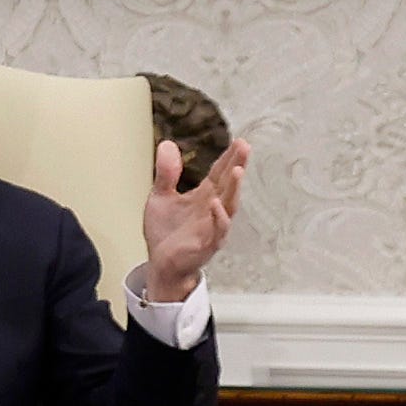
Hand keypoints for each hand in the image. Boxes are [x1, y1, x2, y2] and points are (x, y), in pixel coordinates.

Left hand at [135, 137, 246, 304]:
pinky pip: (217, 231)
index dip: (229, 158)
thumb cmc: (166, 233)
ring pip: (228, 206)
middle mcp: (212, 209)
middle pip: (228, 185)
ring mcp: (212, 227)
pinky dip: (218, 218)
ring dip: (234, 189)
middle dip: (237, 166)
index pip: (219, 173)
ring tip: (238, 170)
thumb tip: (168, 144)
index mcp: (204, 196)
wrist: (160, 265)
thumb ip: (167, 173)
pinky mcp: (206, 244)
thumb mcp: (161, 196)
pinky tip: (216, 204)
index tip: (239, 141)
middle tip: (245, 147)